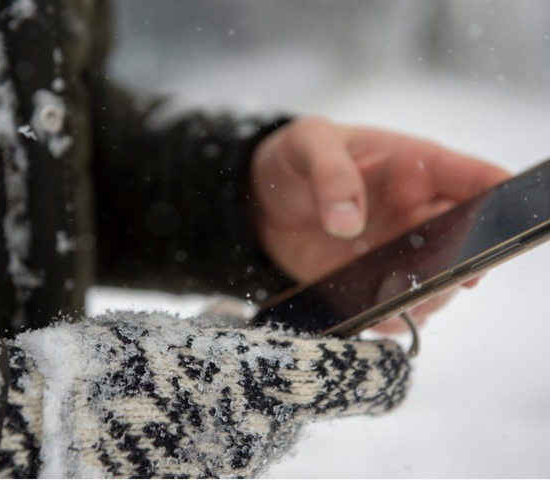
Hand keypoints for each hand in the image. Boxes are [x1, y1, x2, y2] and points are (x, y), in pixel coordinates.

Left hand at [250, 117, 509, 330]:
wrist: (265, 199)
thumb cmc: (296, 158)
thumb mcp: (306, 142)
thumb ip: (329, 172)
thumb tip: (347, 223)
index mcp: (417, 168)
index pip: (479, 181)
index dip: (498, 206)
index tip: (491, 233)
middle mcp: (418, 214)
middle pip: (467, 244)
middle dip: (460, 266)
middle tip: (432, 279)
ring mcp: (398, 252)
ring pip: (438, 283)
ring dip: (427, 298)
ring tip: (398, 301)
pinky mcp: (372, 281)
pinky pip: (396, 308)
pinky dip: (392, 318)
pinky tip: (375, 316)